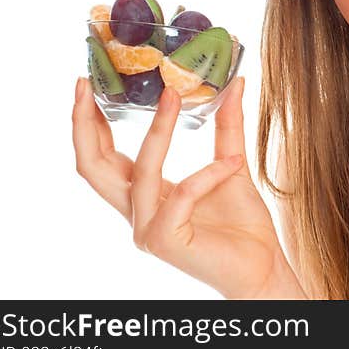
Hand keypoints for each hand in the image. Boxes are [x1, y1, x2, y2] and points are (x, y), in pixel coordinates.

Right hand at [71, 76, 305, 298]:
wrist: (264, 266)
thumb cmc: (243, 223)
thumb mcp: (232, 163)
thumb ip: (227, 127)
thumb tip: (233, 84)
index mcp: (145, 194)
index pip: (103, 156)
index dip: (89, 121)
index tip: (87, 82)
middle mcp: (138, 212)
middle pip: (92, 167)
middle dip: (85, 124)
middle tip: (88, 85)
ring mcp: (147, 229)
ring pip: (138, 173)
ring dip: (158, 131)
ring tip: (174, 96)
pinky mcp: (165, 241)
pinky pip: (183, 193)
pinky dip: (209, 173)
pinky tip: (235, 162)